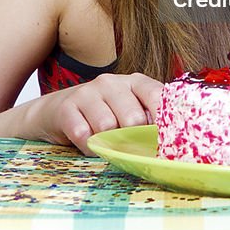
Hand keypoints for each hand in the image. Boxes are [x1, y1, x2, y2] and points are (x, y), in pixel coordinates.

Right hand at [26, 73, 163, 155]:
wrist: (58, 109)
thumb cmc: (104, 113)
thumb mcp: (130, 109)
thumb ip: (149, 118)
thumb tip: (171, 141)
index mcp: (134, 81)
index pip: (157, 96)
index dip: (164, 121)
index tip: (166, 142)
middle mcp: (112, 82)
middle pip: (133, 118)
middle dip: (132, 138)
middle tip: (126, 145)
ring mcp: (88, 92)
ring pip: (108, 127)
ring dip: (107, 143)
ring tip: (104, 141)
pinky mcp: (67, 108)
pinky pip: (84, 135)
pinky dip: (88, 147)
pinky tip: (88, 142)